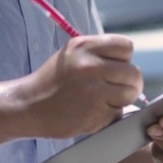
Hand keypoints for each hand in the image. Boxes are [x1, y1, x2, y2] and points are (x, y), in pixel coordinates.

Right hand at [21, 34, 142, 138]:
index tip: (115, 67)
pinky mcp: (95, 115)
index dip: (124, 59)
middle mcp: (90, 67)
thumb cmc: (54, 80)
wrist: (28, 106)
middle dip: (130, 82)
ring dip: (122, 99)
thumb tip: (129, 63)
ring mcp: (93, 92)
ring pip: (130, 94)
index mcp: (85, 47)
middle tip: (117, 88)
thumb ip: (100, 53)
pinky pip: (118, 113)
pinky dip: (110, 115)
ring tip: (103, 100)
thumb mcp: (72, 54)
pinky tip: (92, 111)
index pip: (126, 47)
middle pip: (134, 73)